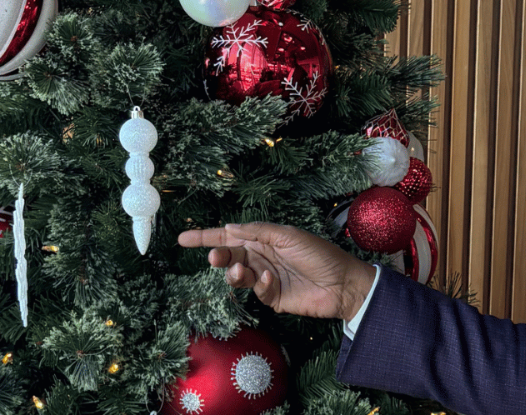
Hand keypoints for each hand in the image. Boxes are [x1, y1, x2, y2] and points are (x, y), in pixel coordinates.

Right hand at [178, 222, 376, 320]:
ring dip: (235, 272)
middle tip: (214, 258)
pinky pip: (256, 290)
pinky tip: (270, 280)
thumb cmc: (319, 254)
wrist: (343, 284)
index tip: (182, 238)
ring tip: (240, 271)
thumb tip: (229, 227)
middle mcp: (261, 257)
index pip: (229, 236)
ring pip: (238, 275)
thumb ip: (258, 231)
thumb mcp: (288, 236)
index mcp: (263, 238)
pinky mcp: (272, 297)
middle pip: (230, 255)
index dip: (206, 236)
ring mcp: (265, 278)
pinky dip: (259, 285)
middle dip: (218, 256)